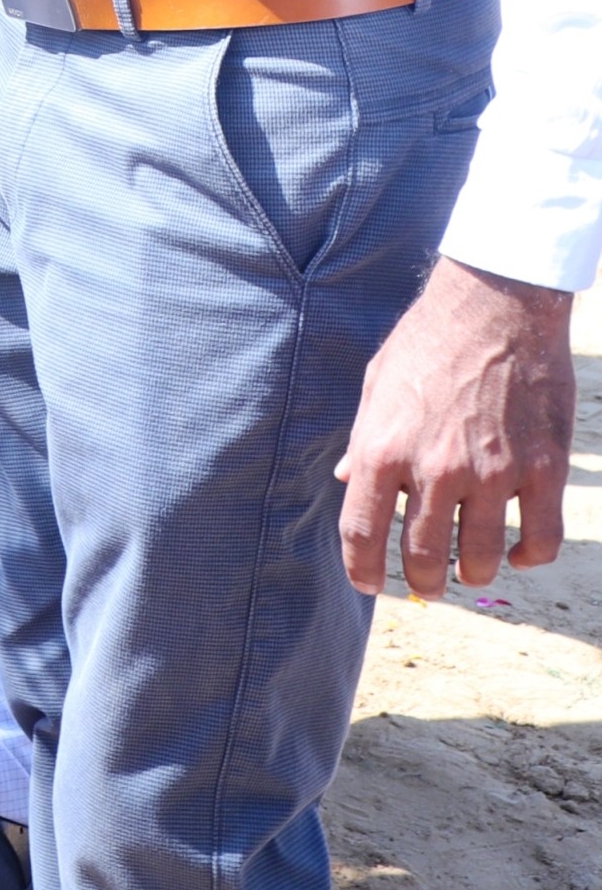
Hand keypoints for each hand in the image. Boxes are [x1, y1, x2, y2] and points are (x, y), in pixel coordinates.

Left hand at [336, 259, 574, 597]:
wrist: (495, 304)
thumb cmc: (427, 342)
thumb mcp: (376, 386)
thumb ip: (362, 440)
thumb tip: (345, 482)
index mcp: (382, 449)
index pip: (362, 533)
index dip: (362, 569)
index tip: (368, 584)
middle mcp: (434, 468)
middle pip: (423, 555)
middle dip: (421, 580)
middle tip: (426, 585)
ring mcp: (492, 472)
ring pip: (482, 556)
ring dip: (473, 573)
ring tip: (468, 571)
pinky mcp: (544, 468)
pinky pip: (540, 538)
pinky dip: (529, 555)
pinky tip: (518, 552)